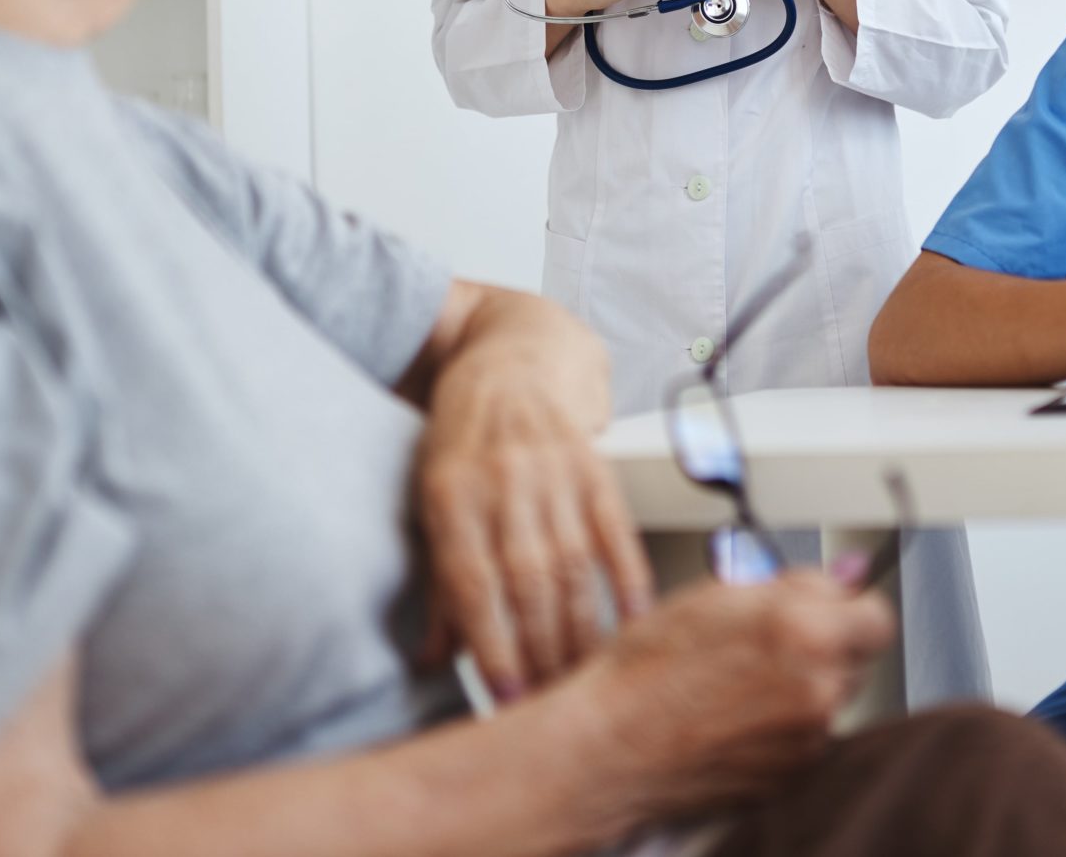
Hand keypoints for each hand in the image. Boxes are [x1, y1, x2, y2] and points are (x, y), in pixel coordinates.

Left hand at [413, 337, 654, 700]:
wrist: (511, 356)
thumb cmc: (463, 440)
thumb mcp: (431, 500)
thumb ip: (436, 581)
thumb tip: (430, 661)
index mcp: (450, 492)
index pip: (473, 583)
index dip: (492, 645)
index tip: (505, 700)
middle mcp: (503, 480)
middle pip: (528, 582)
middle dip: (540, 653)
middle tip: (549, 708)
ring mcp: (554, 470)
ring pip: (573, 566)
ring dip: (581, 632)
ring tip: (584, 682)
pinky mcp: (596, 466)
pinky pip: (617, 532)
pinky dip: (629, 582)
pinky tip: (634, 625)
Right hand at [572, 570, 895, 827]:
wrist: (609, 747)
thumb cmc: (647, 670)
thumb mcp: (716, 594)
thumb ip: (793, 585)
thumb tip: (841, 579)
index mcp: (806, 634)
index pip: (876, 616)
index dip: (851, 609)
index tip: (834, 610)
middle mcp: (819, 691)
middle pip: (855, 659)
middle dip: (825, 646)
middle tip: (768, 643)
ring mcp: (808, 742)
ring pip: (829, 699)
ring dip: (803, 686)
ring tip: (738, 683)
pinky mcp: (791, 777)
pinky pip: (805, 738)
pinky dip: (782, 726)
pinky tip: (733, 716)